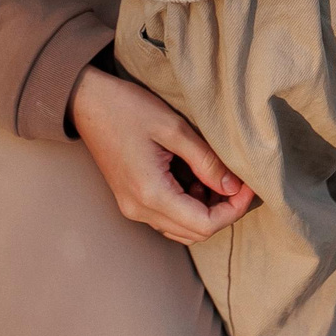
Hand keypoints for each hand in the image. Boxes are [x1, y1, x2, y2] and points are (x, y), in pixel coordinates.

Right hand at [68, 66, 254, 243]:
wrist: (87, 102)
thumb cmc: (127, 108)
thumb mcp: (173, 128)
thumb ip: (206, 161)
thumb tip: (233, 187)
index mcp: (150, 193)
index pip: (205, 224)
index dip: (233, 209)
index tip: (249, 185)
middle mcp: (139, 210)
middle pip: (195, 232)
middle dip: (224, 211)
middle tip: (239, 181)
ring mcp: (132, 208)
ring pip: (181, 229)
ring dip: (206, 211)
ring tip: (217, 177)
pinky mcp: (130, 200)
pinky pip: (167, 218)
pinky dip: (188, 207)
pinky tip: (196, 179)